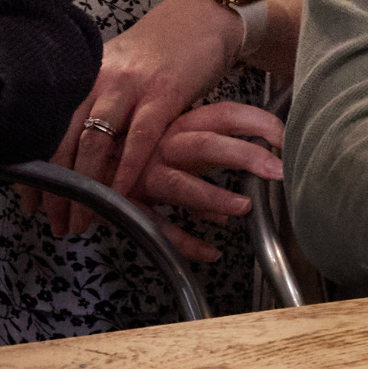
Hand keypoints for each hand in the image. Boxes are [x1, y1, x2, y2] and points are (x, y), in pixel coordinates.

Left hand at [48, 0, 245, 235]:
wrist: (204, 17)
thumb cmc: (160, 49)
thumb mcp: (117, 71)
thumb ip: (94, 102)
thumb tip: (71, 148)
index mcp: (81, 76)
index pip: (46, 129)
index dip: (34, 169)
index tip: (29, 202)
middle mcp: (97, 80)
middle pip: (63, 141)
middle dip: (56, 188)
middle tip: (53, 223)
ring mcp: (129, 86)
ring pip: (94, 143)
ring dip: (86, 188)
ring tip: (81, 222)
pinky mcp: (164, 93)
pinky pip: (139, 138)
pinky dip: (127, 170)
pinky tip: (120, 197)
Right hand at [135, 100, 288, 264]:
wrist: (82, 169)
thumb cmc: (135, 156)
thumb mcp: (176, 149)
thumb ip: (209, 161)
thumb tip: (245, 188)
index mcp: (178, 126)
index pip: (223, 115)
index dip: (256, 123)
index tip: (285, 136)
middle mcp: (161, 147)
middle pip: (206, 144)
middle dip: (244, 155)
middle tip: (278, 170)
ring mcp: (144, 176)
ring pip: (180, 185)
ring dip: (213, 197)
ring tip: (243, 208)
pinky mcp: (130, 206)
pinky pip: (159, 226)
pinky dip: (185, 242)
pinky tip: (209, 253)